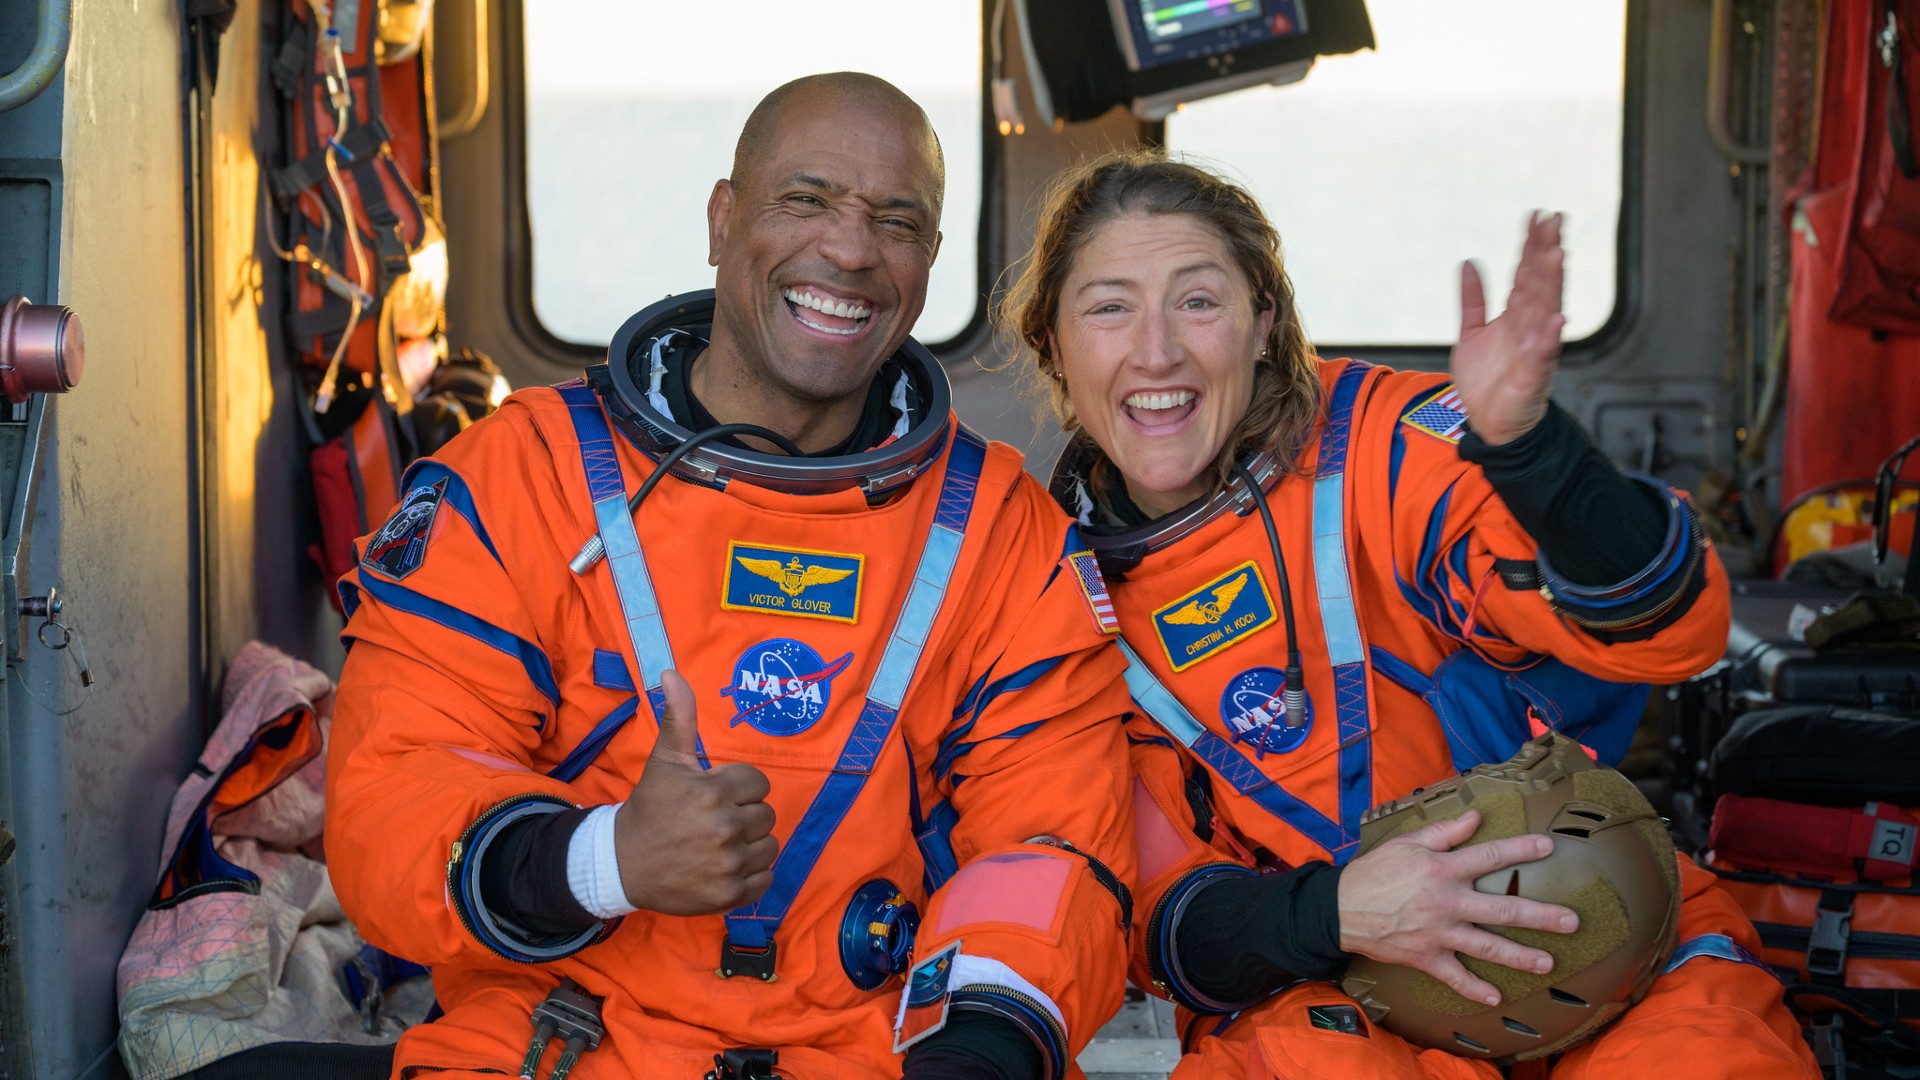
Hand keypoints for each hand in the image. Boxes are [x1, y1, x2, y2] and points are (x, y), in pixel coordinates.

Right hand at [614, 670, 777, 914]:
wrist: (623, 863)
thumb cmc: (651, 807)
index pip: (758, 783)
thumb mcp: (665, 760)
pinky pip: (766, 878)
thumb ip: (678, 716)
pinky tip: (725, 866)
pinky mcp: (730, 895)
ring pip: (770, 845)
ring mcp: (728, 865)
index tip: (713, 795)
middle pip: (766, 814)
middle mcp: (724, 829)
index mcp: (712, 792)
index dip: (738, 787)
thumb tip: (672, 672)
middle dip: (744, 814)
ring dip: (751, 844)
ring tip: (720, 844)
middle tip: (713, 821)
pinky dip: (752, 874)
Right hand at [1336, 809, 1578, 1005]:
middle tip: (1571, 921)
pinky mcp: (1427, 956)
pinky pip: (1455, 976)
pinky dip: (1474, 988)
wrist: (1340, 908)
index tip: (1548, 848)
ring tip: (1548, 963)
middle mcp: (1448, 902)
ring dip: (1520, 956)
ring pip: (1488, 946)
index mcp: (1443, 870)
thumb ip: (1444, 832)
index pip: (1489, 856)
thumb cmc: (1374, 871)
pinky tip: (1496, 997)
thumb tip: (1476, 817)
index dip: (1520, 850)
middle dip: (1541, 915)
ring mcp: (1439, 933)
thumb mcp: (1406, 842)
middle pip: (1503, 910)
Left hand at [1450, 212, 1566, 445]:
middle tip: (1554, 221)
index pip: (1525, 272)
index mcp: (1516, 316)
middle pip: (1540, 283)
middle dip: (1546, 252)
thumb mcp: (1471, 334)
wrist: (1489, 423)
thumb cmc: (1487, 382)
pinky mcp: (1532, 375)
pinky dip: (1549, 337)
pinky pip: (1543, 354)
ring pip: (1545, 310)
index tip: (1537, 215)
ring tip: (1557, 254)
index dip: (1531, 245)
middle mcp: (1529, 327)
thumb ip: (1472, 301)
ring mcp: (1533, 349)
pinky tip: (1556, 318)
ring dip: (1551, 283)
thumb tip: (1467, 262)